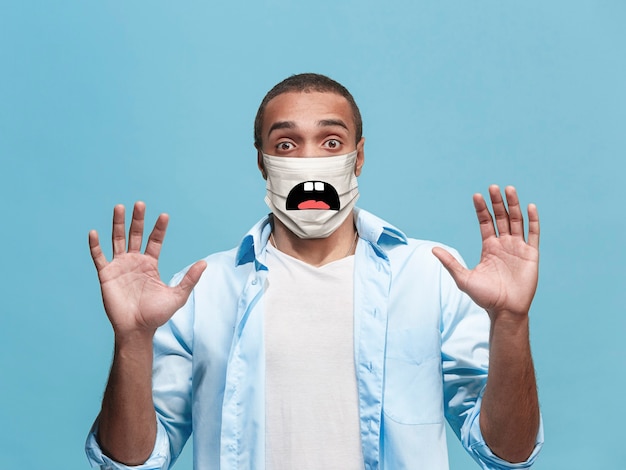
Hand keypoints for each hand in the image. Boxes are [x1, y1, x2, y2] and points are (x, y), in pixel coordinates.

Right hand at [89, 202, 206, 336]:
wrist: (137, 329)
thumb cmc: (156, 315)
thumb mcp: (177, 295)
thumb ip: (190, 279)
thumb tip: (205, 263)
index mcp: (150, 264)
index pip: (154, 240)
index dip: (159, 228)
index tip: (164, 215)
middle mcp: (134, 262)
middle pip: (135, 235)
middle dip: (138, 220)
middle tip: (140, 204)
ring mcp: (120, 266)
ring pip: (117, 240)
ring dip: (118, 224)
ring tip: (120, 207)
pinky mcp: (106, 275)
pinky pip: (99, 257)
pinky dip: (95, 245)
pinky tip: (94, 232)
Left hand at [432, 185, 538, 318]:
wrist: (505, 311)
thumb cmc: (485, 297)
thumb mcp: (463, 278)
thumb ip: (450, 262)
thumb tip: (432, 250)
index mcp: (489, 247)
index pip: (485, 222)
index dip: (482, 209)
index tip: (476, 195)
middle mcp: (504, 245)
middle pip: (501, 218)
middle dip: (497, 202)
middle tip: (493, 187)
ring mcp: (518, 248)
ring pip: (516, 221)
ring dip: (514, 206)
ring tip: (509, 189)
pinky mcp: (531, 255)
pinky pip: (533, 234)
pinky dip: (533, 220)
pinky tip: (530, 206)